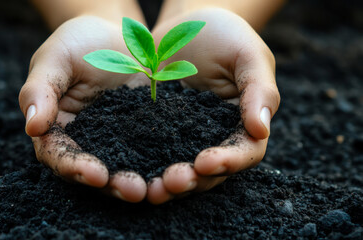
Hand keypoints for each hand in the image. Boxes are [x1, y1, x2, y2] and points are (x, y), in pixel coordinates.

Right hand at [19, 16, 149, 202]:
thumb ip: (41, 89)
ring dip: (136, 181)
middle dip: (111, 184)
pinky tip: (173, 171)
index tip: (95, 174)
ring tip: (155, 189)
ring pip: (122, 168)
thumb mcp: (56, 57)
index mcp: (57, 127)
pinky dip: (159, 165)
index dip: (74, 167)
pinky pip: (150, 153)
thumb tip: (32, 127)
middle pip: (92, 171)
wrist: (118, 34)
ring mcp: (116, 140)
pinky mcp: (142, 135)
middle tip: (133, 190)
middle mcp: (86, 141)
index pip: (58, 154)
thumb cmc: (80, 42)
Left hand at [147, 8, 279, 203]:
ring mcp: (185, 137)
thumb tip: (262, 130)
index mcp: (244, 123)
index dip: (229, 161)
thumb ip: (259, 89)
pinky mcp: (158, 131)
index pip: (245, 151)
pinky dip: (143, 165)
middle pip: (211, 171)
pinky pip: (151, 152)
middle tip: (171, 183)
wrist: (184, 25)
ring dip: (166, 183)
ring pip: (181, 168)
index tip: (206, 162)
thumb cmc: (224, 34)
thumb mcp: (247, 54)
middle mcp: (216, 137)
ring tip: (150, 190)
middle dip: (193, 180)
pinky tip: (128, 171)